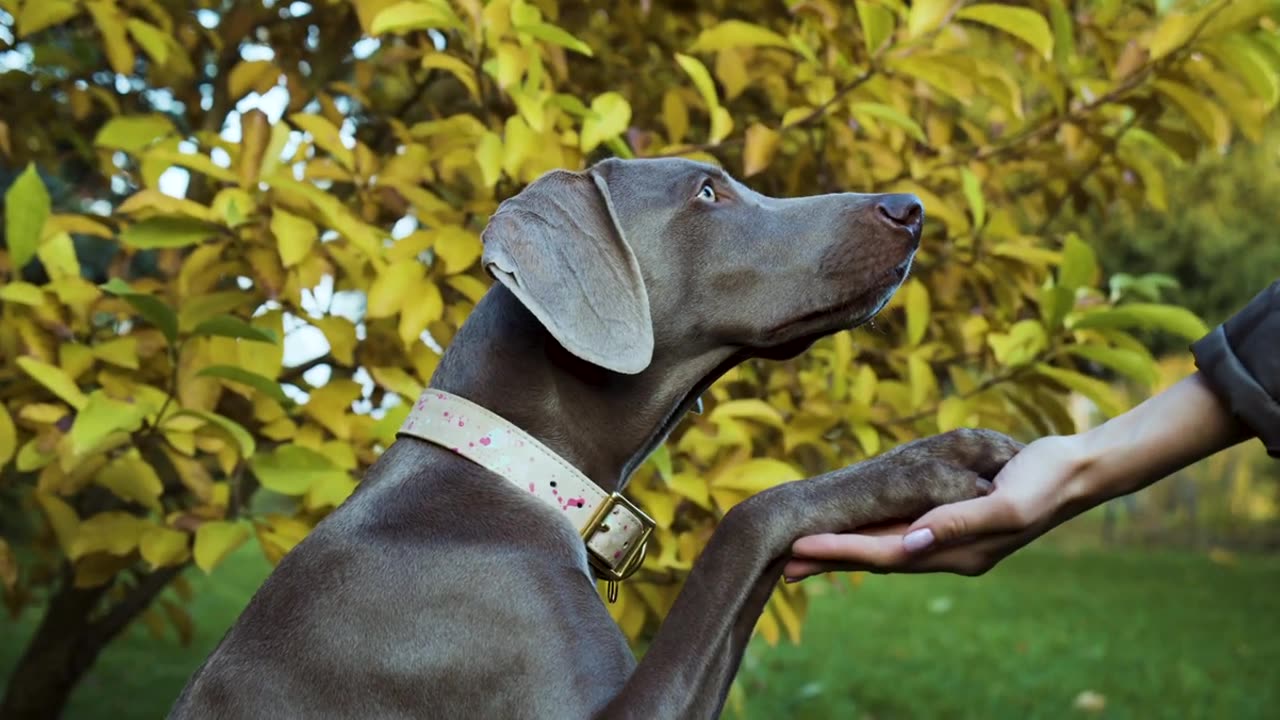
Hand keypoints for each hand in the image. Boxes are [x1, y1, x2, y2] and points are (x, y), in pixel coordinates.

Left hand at [783, 373, 1249, 580]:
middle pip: (877, 558)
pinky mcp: (952, 519)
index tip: (801, 549)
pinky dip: (871, 532)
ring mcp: (949, 539)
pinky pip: (901, 530)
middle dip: (830, 560)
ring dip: (845, 550)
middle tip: (781, 562)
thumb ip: (960, 522)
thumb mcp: (1006, 502)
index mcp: (958, 551)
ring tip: (803, 552)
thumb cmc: (1045, 482)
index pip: (886, 555)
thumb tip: (913, 542)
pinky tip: (852, 529)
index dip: (842, 552)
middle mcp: (947, 551)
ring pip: (885, 547)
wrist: (1078, 470)